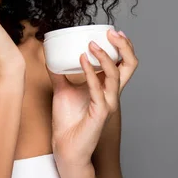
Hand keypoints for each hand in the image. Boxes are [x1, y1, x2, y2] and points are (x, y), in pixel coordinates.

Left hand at [46, 29, 138, 165]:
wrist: (65, 146)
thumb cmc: (68, 120)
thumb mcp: (62, 90)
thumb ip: (58, 74)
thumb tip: (49, 57)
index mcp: (105, 87)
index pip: (123, 63)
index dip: (123, 47)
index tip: (112, 31)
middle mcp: (111, 93)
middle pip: (128, 66)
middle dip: (124, 47)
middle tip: (112, 33)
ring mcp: (107, 103)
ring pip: (115, 75)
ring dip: (104, 57)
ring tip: (91, 45)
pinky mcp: (100, 112)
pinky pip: (97, 89)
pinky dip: (90, 73)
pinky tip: (82, 60)